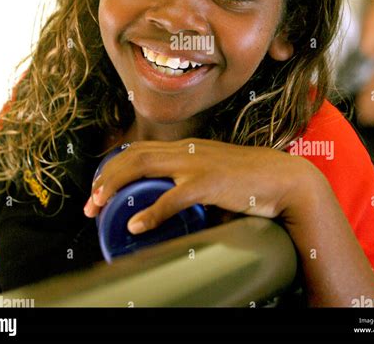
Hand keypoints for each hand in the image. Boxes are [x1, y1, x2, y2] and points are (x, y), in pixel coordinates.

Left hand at [83, 138, 317, 233]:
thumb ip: (192, 182)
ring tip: (99, 207)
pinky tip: (137, 225)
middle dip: (105, 178)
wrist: (282, 178)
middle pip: (133, 155)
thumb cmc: (249, 180)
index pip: (140, 150)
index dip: (114, 167)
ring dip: (116, 187)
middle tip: (90, 204)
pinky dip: (152, 212)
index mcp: (187, 148)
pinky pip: (173, 197)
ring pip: (144, 167)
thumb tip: (170, 207)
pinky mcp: (209, 183)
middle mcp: (187, 151)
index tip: (99, 189)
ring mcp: (197, 164)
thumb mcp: (214, 174)